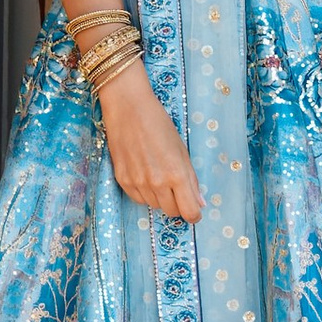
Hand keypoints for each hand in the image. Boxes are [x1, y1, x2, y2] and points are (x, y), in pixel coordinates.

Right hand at [97, 60, 204, 219]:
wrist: (128, 108)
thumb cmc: (159, 124)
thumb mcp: (182, 150)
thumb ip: (191, 179)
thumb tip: (199, 203)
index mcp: (177, 174)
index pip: (189, 212)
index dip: (194, 214)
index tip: (194, 210)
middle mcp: (157, 182)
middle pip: (172, 211)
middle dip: (178, 204)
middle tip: (176, 188)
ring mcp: (137, 182)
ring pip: (154, 206)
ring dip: (160, 197)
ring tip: (158, 175)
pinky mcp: (122, 179)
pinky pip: (138, 198)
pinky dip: (144, 192)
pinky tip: (145, 174)